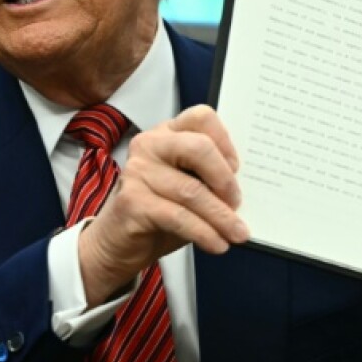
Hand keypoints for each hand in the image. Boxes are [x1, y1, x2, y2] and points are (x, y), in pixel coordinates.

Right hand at [78, 104, 247, 304]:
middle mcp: (150, 145)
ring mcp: (138, 171)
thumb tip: (243, 191)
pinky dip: (204, 233)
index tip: (237, 169)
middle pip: (198, 148)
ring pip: (192, 191)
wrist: (118, 242)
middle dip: (224, 179)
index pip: (202, 117)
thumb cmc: (159, 210)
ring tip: (237, 233)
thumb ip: (210, 179)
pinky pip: (179, 217)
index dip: (225, 142)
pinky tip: (217, 244)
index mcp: (167, 133)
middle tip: (237, 203)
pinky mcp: (132, 201)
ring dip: (221, 217)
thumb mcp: (188, 186)